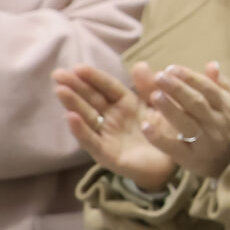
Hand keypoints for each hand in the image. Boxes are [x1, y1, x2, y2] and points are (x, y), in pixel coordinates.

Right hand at [53, 64, 176, 192]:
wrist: (171, 165)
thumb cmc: (164, 133)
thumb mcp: (160, 107)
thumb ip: (149, 88)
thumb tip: (140, 64)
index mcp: (126, 104)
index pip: (107, 87)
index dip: (94, 77)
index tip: (78, 67)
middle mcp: (112, 118)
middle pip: (92, 99)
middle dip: (75, 86)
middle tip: (58, 74)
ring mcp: (106, 135)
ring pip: (87, 117)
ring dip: (73, 104)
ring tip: (61, 91)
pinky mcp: (106, 154)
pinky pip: (92, 141)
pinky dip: (81, 129)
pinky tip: (71, 117)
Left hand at [138, 62, 229, 180]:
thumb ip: (224, 85)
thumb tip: (211, 64)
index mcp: (228, 108)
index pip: (208, 89)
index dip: (190, 78)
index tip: (172, 68)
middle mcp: (217, 124)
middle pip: (196, 103)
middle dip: (177, 88)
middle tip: (160, 76)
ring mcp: (205, 142)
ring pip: (186, 123)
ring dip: (169, 109)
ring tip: (154, 95)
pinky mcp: (192, 158)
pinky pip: (174, 147)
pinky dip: (159, 137)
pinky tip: (146, 126)